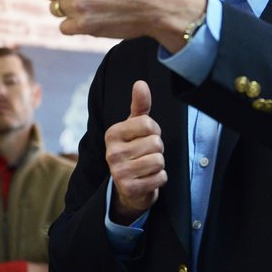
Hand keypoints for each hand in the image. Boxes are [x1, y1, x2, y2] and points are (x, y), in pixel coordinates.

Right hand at [105, 80, 166, 224]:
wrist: (128, 187)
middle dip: (157, 149)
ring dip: (159, 165)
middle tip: (146, 154)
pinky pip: (160, 177)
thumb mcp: (135, 127)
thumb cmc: (134, 150)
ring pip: (158, 161)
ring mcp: (119, 172)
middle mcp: (112, 152)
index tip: (145, 138)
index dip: (154, 131)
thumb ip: (140, 105)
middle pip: (156, 143)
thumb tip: (140, 83)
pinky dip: (159, 178)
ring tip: (147, 166)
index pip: (147, 124)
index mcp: (112, 134)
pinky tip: (148, 179)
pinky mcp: (129, 189)